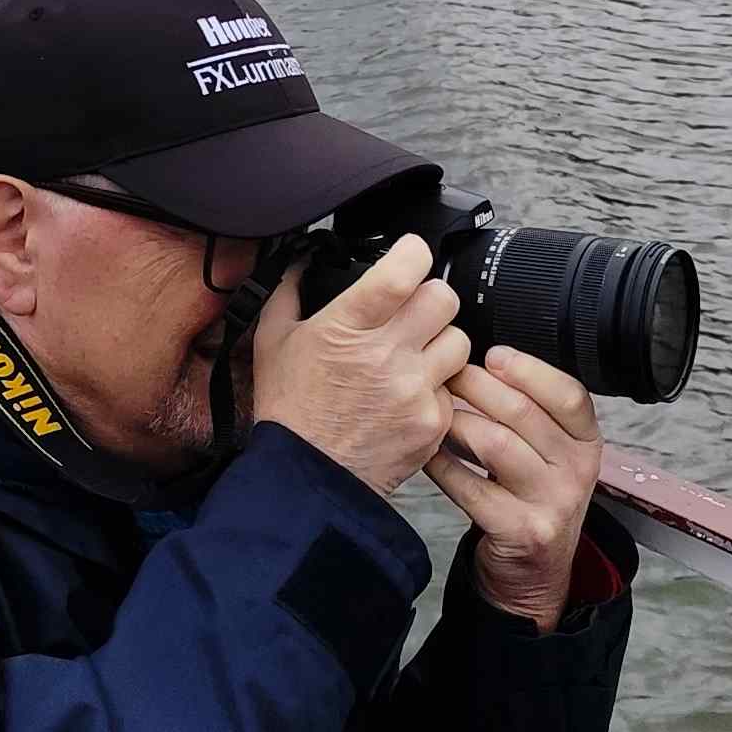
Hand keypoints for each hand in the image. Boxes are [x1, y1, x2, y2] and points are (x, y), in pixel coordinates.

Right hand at [250, 233, 472, 493]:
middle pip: (444, 298)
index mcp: (348, 326)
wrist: (307, 478)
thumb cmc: (289, 410)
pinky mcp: (432, 422)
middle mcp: (387, 354)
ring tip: (414, 357)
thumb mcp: (272, 342)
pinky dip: (435, 390)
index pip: (404, 269)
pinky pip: (452, 389)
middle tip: (415, 311)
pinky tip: (408, 397)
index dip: (413, 253)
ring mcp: (414, 390)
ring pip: (459, 341)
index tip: (408, 256)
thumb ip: (289, 293)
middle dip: (431, 298)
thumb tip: (301, 263)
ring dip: (440, 343)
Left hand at [429, 345, 601, 625]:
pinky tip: (429, 454)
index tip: (494, 354)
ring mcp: (552, 503)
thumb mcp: (550, 452)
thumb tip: (479, 359)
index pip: (568, 395)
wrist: (535, 572)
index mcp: (586, 442)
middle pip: (522, 412)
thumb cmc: (531, 495)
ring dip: (455, 423)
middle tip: (446, 375)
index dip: (529, 370)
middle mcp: (577, 471)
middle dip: (475, 386)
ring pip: (494, 444)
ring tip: (435, 413)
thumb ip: (530, 410)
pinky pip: (470, 486)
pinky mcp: (521, 531)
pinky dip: (441, 465)